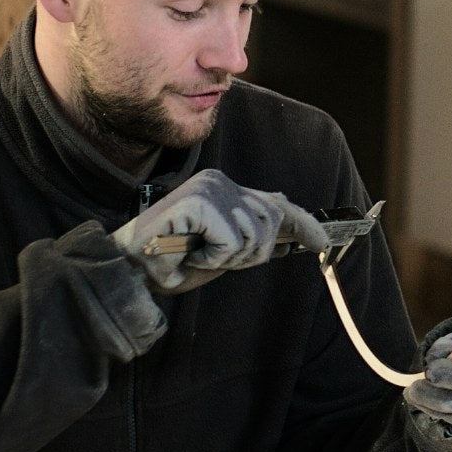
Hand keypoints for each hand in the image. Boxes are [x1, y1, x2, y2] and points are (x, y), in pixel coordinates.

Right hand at [113, 168, 329, 292]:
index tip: (323, 242)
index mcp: (226, 190)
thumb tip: (288, 228)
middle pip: (272, 221)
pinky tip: (193, 254)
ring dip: (229, 258)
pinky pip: (232, 241)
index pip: (276, 203)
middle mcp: (221, 183)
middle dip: (254, 252)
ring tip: (200, 255)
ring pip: (255, 234)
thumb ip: (249, 235)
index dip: (304, 223)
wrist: (129, 268)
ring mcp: (211, 188)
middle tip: (218, 259)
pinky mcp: (201, 201)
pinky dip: (215, 258)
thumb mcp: (221, 250)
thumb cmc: (171, 261)